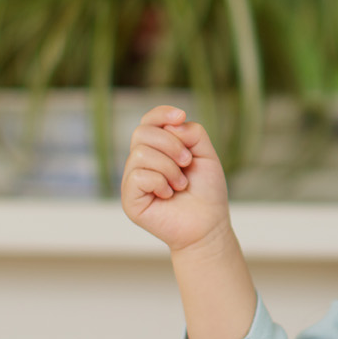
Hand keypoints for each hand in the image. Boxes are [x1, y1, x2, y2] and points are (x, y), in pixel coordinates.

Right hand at [121, 106, 231, 253]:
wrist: (208, 225)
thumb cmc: (206, 191)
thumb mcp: (205, 154)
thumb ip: (192, 132)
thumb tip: (172, 124)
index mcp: (156, 148)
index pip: (148, 121)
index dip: (161, 113)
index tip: (181, 116)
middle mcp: (140, 162)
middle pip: (142, 132)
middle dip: (171, 144)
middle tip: (188, 162)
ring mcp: (132, 180)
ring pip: (140, 154)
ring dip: (169, 168)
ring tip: (181, 184)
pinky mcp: (129, 199)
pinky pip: (138, 176)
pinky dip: (160, 182)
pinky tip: (168, 195)